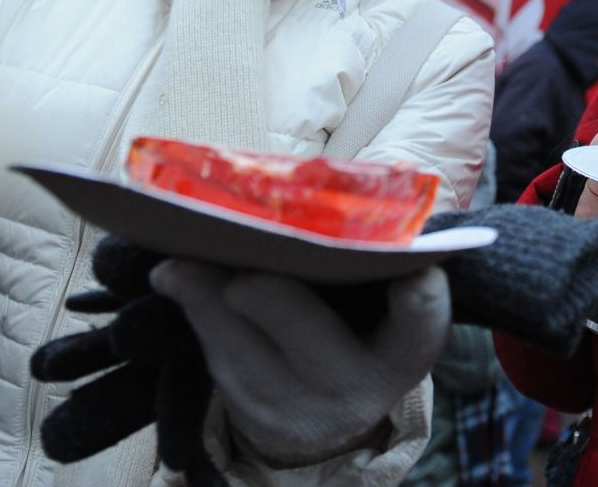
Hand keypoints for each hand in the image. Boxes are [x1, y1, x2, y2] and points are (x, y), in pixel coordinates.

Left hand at [151, 259, 449, 464]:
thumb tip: (319, 184)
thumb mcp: (379, 294)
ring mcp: (300, 407)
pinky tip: (175, 275)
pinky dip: (193, 309)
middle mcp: (358, 387)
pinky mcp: (250, 413)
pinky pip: (215, 358)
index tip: (416, 272)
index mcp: (406, 349)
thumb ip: (366, 246)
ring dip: (209, 294)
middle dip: (273, 301)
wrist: (327, 406)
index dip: (421, 301)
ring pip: (245, 349)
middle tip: (243, 272)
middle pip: (311, 338)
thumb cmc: (357, 321)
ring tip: (183, 255)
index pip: (422, 324)